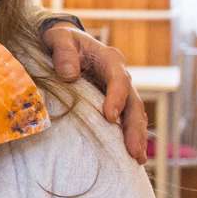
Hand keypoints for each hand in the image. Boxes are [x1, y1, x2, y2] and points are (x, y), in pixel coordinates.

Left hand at [43, 24, 146, 163]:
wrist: (64, 42)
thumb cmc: (61, 39)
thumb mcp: (59, 38)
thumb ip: (63, 53)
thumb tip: (70, 75)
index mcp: (109, 58)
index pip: (119, 79)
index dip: (116, 97)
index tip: (109, 116)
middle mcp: (120, 75)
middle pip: (133, 102)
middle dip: (134, 127)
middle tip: (134, 151)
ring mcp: (119, 90)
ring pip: (133, 114)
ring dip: (136, 136)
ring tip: (137, 159)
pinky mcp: (114, 101)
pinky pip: (125, 119)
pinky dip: (128, 136)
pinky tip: (130, 155)